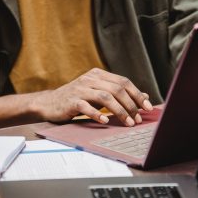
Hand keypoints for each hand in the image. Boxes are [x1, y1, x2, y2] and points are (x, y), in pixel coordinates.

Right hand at [30, 68, 153, 125]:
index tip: (148, 108)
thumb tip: (145, 97)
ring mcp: (80, 89)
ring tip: (128, 123)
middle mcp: (90, 79)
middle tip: (138, 119)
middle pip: (117, 89)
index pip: (123, 82)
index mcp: (98, 74)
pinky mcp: (71, 101)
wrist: (50, 103)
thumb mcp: (98, 94)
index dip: (137, 94)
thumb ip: (119, 94)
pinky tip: (106, 122)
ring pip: (105, 97)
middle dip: (131, 105)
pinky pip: (86, 107)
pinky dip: (97, 115)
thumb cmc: (77, 99)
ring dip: (119, 111)